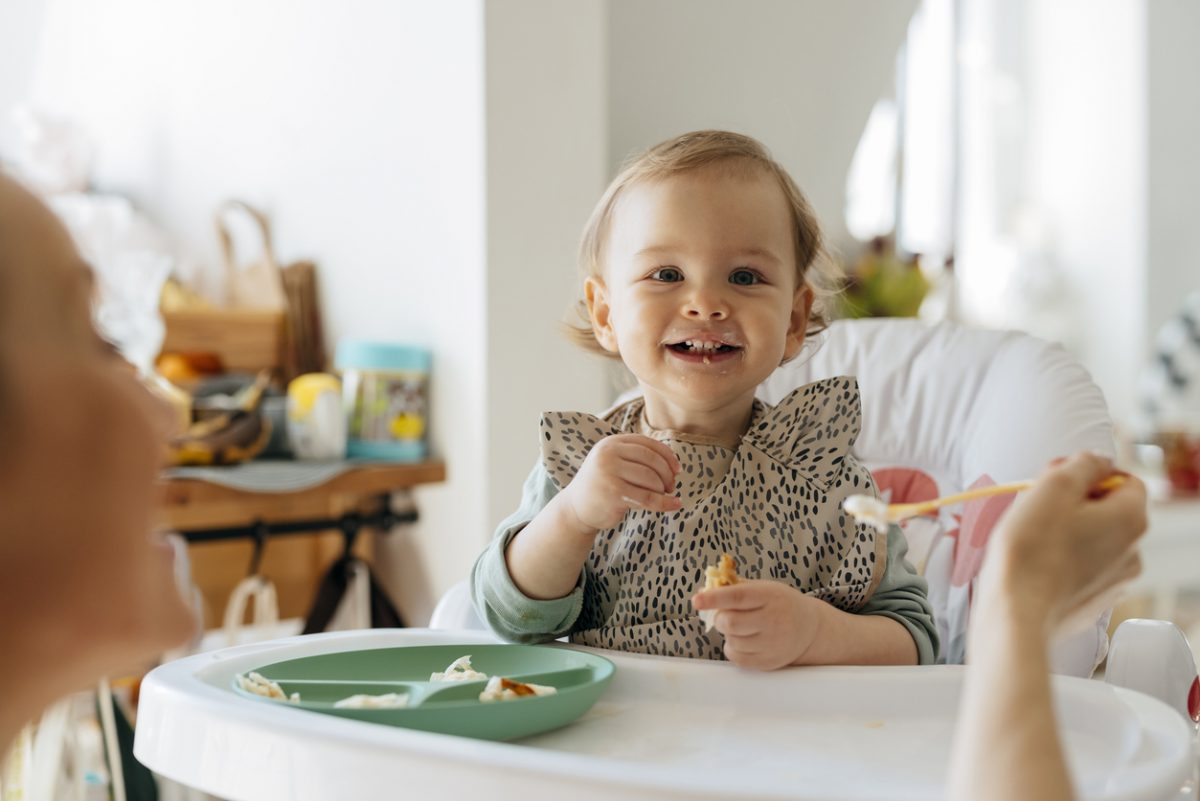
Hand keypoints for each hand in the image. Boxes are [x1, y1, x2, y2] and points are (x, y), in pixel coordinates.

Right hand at [561, 433, 681, 532]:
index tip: (677, 469)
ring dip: (663, 489)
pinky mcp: (613, 494)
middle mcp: (609, 454)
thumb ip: (637, 457)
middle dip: (667, 474)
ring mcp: (609, 473)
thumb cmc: (602, 485)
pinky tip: (674, 505)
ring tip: (663, 496)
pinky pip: (648, 498)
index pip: (648, 444)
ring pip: (651, 479)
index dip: (667, 456)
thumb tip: (674, 463)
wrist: (576, 508)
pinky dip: (665, 503)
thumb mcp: (615, 463)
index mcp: (611, 443)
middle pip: (652, 460)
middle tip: (671, 486)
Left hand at [692, 580, 824, 669]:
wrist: (810, 628)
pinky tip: (744, 640)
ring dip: (728, 634)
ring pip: (732, 641)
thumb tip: (702, 592)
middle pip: (730, 623)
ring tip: (742, 628)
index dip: (714, 598)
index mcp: (770, 596)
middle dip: (721, 619)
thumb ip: (734, 588)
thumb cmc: (781, 604)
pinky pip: (737, 658)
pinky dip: (733, 649)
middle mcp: (774, 620)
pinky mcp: (769, 662)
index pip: (737, 597)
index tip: (697, 600)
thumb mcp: (763, 588)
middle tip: (726, 616)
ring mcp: (773, 644)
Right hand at [979, 452, 1147, 635]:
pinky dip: (1063, 558)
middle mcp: (1133, 550)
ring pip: (1095, 538)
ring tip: (1032, 537)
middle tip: (1036, 506)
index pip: (1125, 478)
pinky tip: (1037, 562)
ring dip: (1068, 530)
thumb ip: (1084, 463)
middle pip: (1109, 509)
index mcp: (1132, 518)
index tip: (1055, 481)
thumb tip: (1099, 461)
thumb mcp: (1055, 486)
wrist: (1016, 612)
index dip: (1088, 474)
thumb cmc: (1031, 548)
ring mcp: (1116, 580)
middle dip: (1075, 502)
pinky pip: (1083, 567)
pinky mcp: (1094, 600)